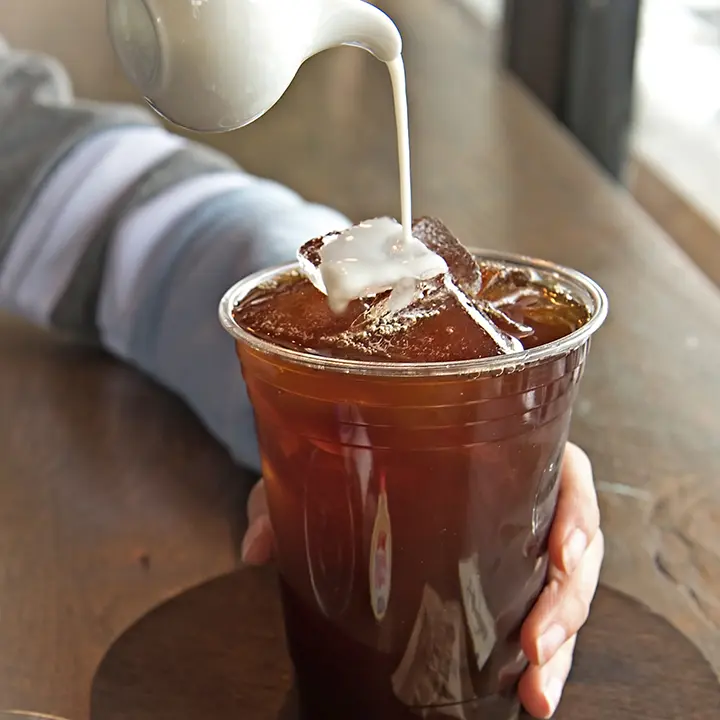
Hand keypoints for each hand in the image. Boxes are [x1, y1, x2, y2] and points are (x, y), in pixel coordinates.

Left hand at [241, 442, 602, 718]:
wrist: (358, 467)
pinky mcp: (505, 579)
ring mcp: (517, 541)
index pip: (564, 471)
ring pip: (568, 590)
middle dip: (568, 599)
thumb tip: (256, 547)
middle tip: (536, 644)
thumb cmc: (357, 457)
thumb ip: (287, 494)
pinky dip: (541, 657)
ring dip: (562, 641)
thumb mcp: (323, 466)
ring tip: (536, 690)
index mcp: (500, 449)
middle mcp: (520, 495)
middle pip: (576, 543)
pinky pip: (540, 615)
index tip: (563, 554)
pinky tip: (527, 692)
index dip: (576, 512)